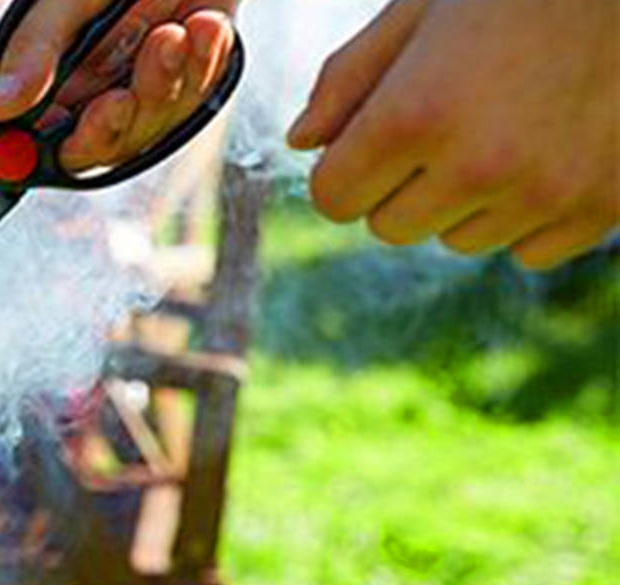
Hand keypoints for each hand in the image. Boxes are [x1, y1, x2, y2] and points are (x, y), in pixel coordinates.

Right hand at [0, 0, 239, 172]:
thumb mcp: (63, 1)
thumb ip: (34, 53)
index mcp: (53, 86)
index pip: (51, 144)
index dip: (65, 146)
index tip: (92, 116)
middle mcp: (95, 94)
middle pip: (108, 145)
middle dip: (119, 121)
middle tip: (121, 94)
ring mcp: (144, 87)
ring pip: (156, 121)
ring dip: (165, 82)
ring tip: (173, 32)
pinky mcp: (191, 73)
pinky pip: (200, 90)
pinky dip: (205, 62)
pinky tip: (203, 23)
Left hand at [289, 0, 619, 269]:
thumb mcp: (420, 8)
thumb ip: (350, 77)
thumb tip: (302, 143)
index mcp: (417, 113)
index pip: (334, 199)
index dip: (343, 170)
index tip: (367, 143)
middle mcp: (479, 165)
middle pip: (391, 228)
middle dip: (400, 186)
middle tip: (444, 125)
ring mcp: (546, 192)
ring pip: (461, 241)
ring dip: (466, 201)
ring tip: (504, 128)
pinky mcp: (604, 206)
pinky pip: (530, 252)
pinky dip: (529, 216)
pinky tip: (549, 152)